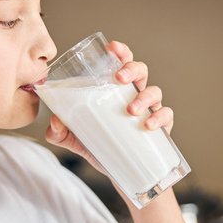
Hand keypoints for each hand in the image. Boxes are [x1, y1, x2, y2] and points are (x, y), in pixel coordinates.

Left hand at [45, 40, 174, 174]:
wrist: (117, 175)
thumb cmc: (98, 147)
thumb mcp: (74, 139)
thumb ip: (58, 132)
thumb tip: (54, 121)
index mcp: (116, 90)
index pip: (121, 62)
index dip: (120, 52)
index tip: (112, 47)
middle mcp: (135, 95)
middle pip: (141, 71)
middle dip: (132, 69)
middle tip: (119, 79)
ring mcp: (150, 110)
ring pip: (155, 91)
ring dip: (144, 96)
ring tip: (130, 110)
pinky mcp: (161, 129)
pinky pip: (167, 115)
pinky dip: (160, 117)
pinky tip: (148, 124)